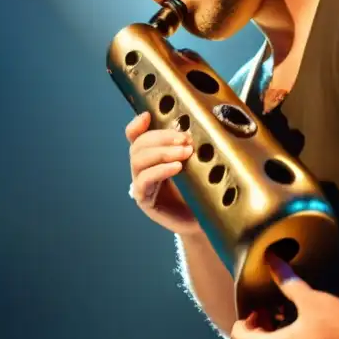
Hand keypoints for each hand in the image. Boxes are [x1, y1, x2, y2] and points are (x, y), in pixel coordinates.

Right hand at [125, 111, 199, 233]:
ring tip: (184, 152)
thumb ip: (189, 148)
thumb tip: (194, 129)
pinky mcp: (144, 200)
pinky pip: (144, 180)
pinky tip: (176, 167)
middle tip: (185, 139)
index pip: (135, 136)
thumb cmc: (199, 193)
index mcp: (151, 156)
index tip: (148, 115)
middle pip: (139, 144)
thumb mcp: (196, 165)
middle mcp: (142, 168)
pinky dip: (160, 170)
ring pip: (138, 159)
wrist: (203, 223)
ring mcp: (141, 184)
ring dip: (162, 152)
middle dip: (162, 137)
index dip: (137, 125)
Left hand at [228, 255, 338, 338]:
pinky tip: (299, 327)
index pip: (239, 337)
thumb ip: (287, 281)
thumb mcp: (309, 299)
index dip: (243, 319)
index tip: (258, 307)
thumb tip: (271, 259)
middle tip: (269, 309)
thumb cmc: (338, 325)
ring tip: (283, 315)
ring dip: (271, 334)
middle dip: (258, 326)